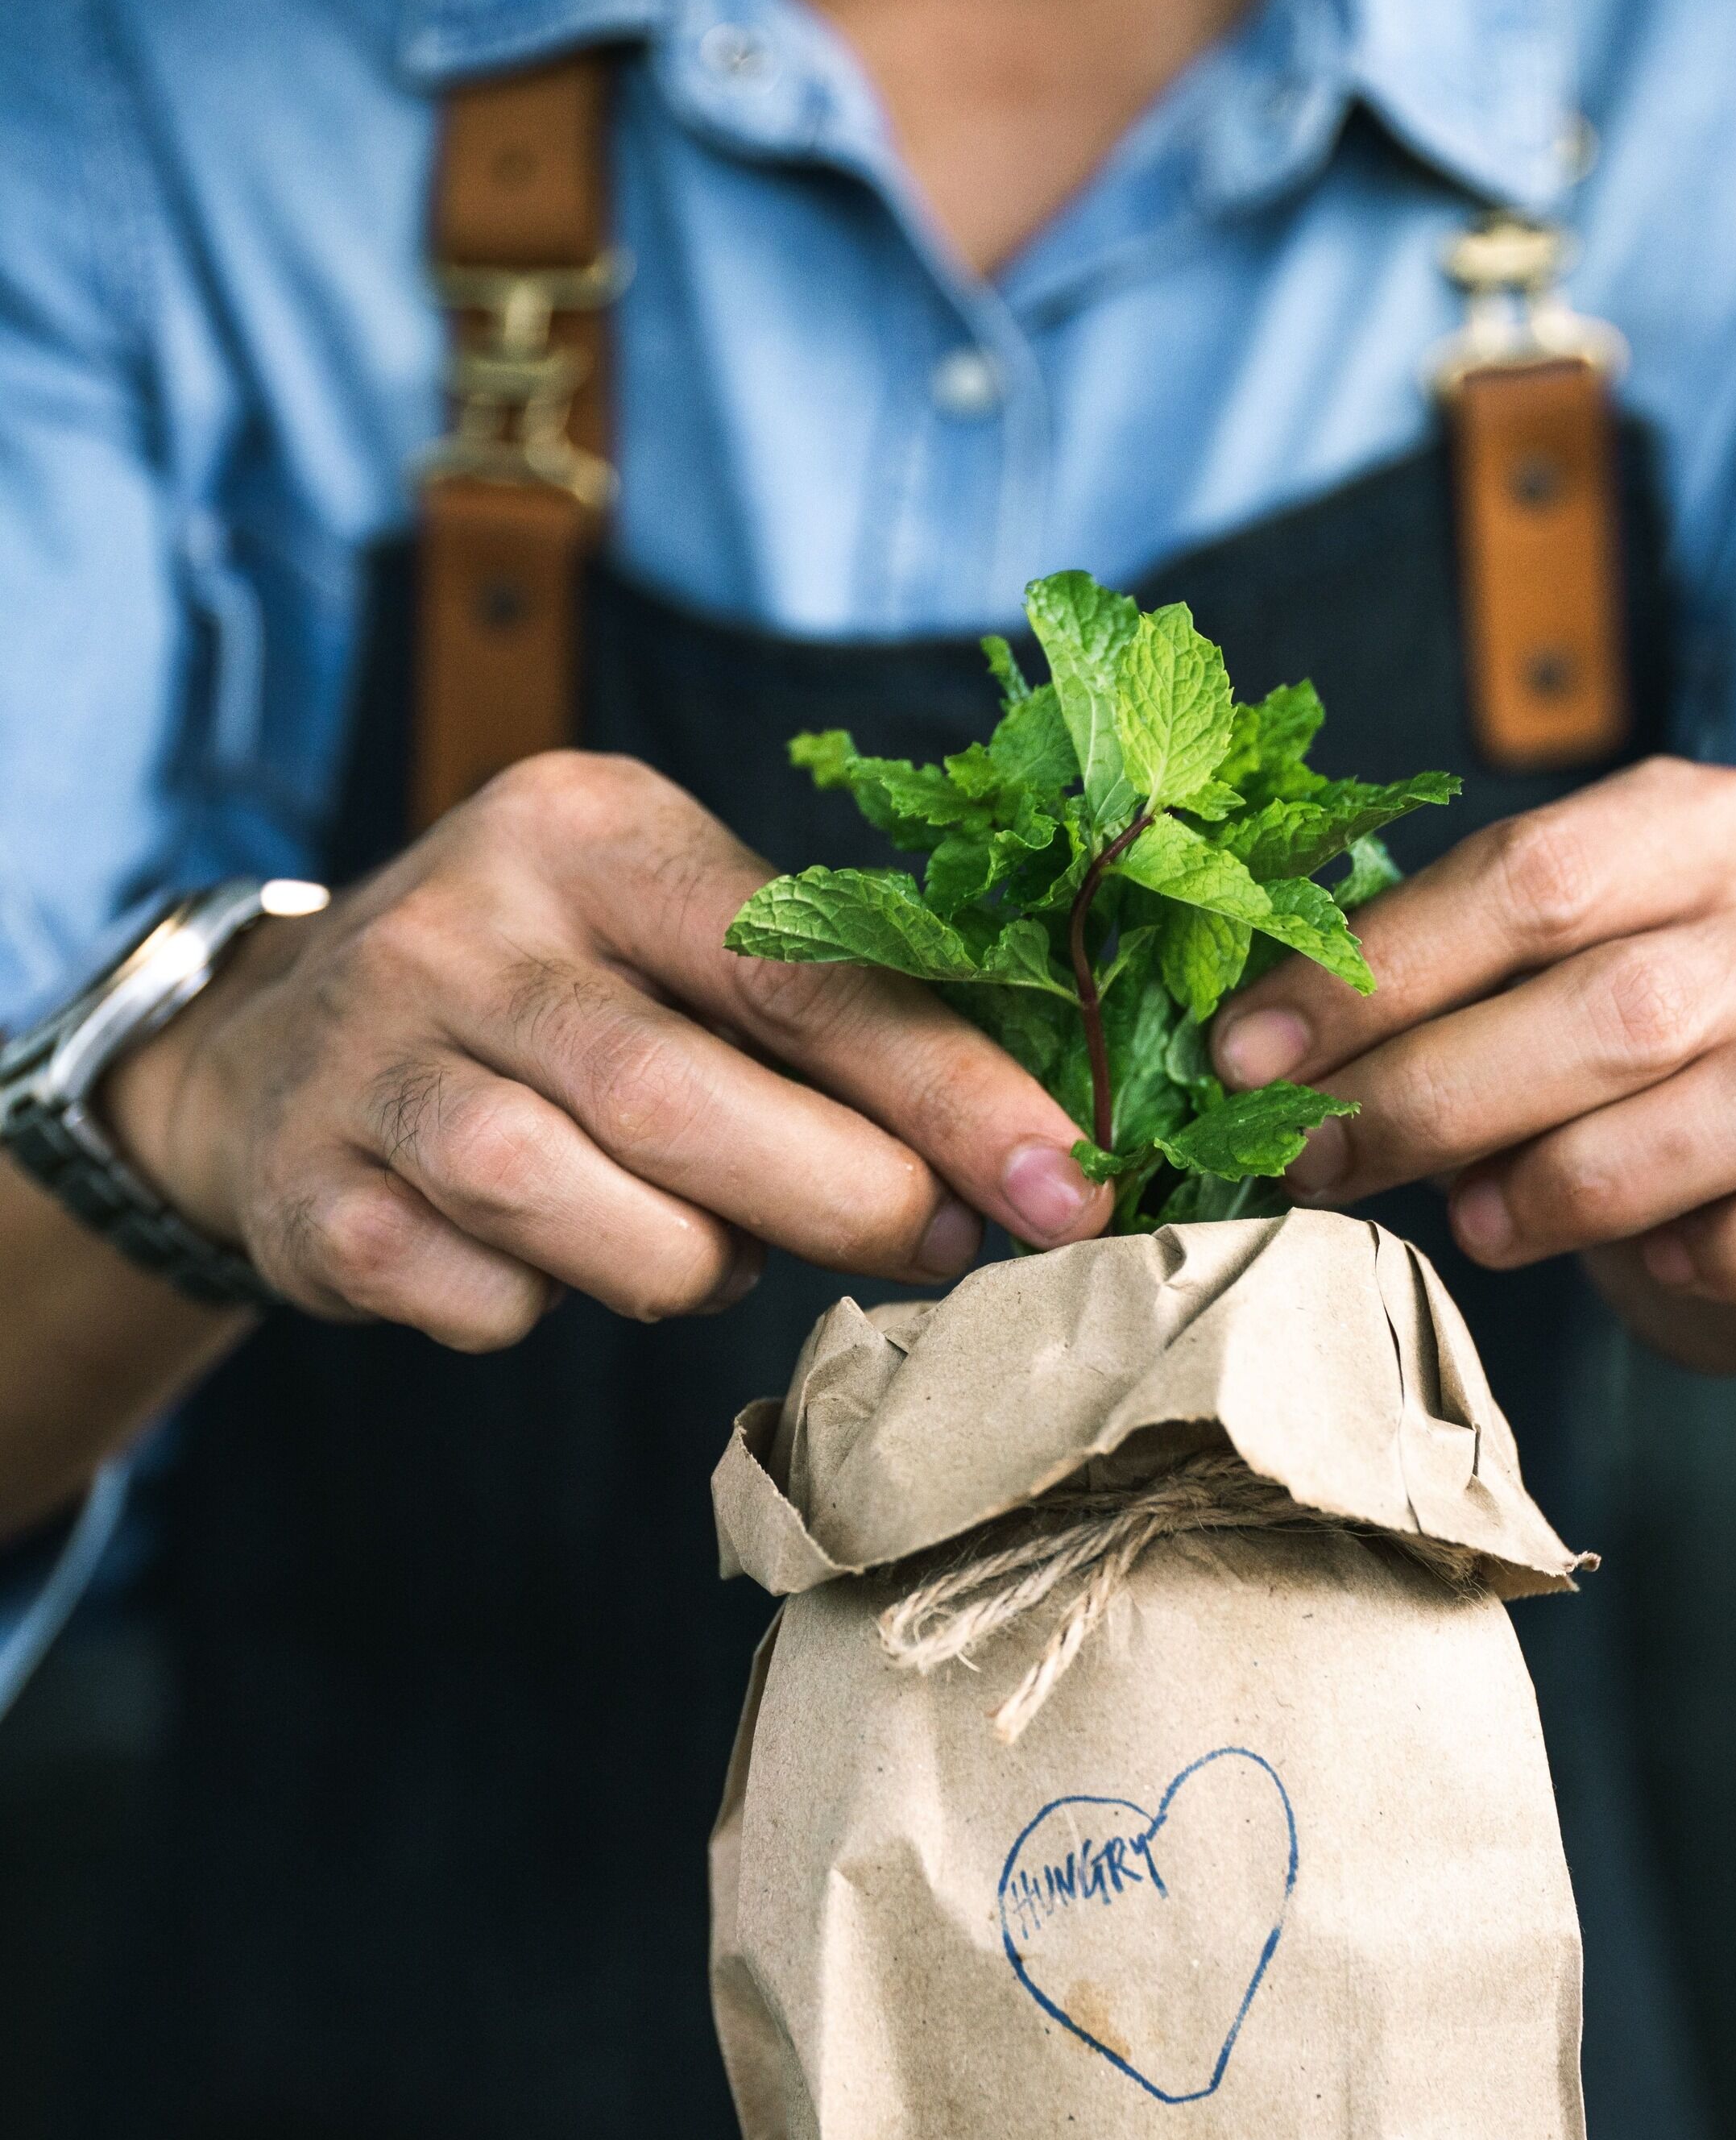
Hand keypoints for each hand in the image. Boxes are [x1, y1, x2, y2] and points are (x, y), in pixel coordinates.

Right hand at [102, 751, 1105, 1345]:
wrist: (269, 1047)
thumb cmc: (551, 994)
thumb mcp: (667, 937)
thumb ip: (817, 1014)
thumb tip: (1012, 1159)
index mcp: (592, 831)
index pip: (797, 966)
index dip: (946, 1087)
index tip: (1063, 1180)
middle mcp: (464, 922)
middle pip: (679, 1096)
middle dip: (841, 1198)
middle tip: (931, 1241)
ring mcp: (368, 1057)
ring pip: (576, 1209)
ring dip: (686, 1264)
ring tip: (706, 1240)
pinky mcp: (307, 1195)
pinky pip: (484, 1302)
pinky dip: (549, 1308)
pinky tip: (550, 1260)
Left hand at [1212, 757, 1735, 1374]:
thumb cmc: (1610, 1078)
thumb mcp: (1518, 992)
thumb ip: (1419, 984)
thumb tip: (1240, 1046)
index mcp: (1691, 830)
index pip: (1527, 873)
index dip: (1371, 971)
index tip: (1241, 1057)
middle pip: (1606, 999)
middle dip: (1426, 1092)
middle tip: (1308, 1158)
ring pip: (1705, 1108)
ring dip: (1554, 1183)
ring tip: (1473, 1222)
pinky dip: (1696, 1258)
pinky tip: (1650, 1261)